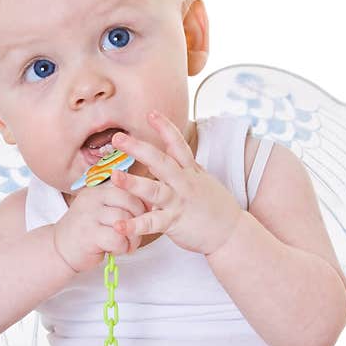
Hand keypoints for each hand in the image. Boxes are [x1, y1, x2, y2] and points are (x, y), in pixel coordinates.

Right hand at [53, 181, 147, 272]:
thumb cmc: (86, 231)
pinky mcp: (89, 235)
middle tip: (136, 232)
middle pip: (130, 201)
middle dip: (140, 219)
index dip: (142, 202)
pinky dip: (122, 247)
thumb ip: (119, 205)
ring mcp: (89, 216)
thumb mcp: (100, 211)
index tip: (145, 215)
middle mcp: (92, 199)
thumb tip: (150, 203)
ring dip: (132, 237)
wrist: (59, 249)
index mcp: (97, 190)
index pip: (127, 187)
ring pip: (125, 221)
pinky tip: (116, 250)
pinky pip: (117, 239)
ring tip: (127, 244)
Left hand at [110, 110, 243, 254]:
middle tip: (118, 138)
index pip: (177, 144)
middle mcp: (184, 183)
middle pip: (160, 161)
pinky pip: (152, 224)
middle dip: (139, 148)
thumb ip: (185, 166)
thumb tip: (171, 150)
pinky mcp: (175, 222)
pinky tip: (119, 225)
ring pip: (154, 190)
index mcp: (190, 171)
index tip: (151, 113)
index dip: (165, 128)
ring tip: (114, 176)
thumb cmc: (216, 206)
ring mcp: (179, 202)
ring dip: (133, 183)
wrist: (232, 232)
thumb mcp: (203, 180)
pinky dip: (135, 225)